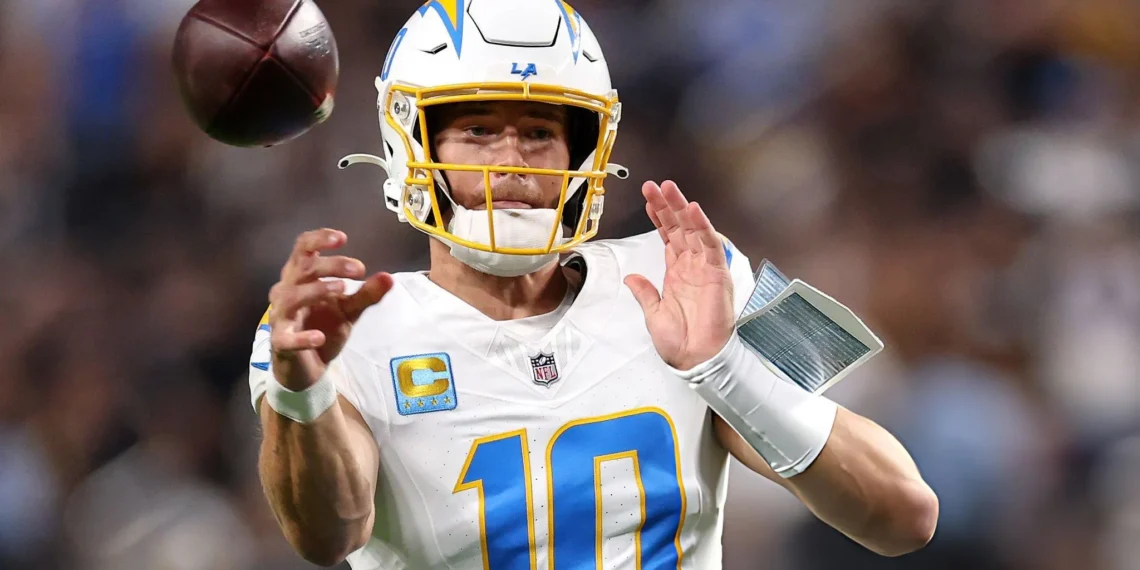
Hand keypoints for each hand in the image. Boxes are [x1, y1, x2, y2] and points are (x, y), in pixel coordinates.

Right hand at [268, 229, 392, 390]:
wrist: (309, 365)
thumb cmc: (323, 326)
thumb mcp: (350, 309)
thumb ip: (367, 294)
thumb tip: (389, 277)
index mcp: (301, 276)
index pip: (303, 248)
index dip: (319, 239)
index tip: (342, 238)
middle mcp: (287, 290)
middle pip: (303, 268)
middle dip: (331, 265)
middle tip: (359, 269)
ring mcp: (281, 315)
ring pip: (291, 296)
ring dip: (317, 290)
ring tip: (343, 290)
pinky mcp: (281, 341)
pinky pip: (287, 337)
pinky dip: (302, 337)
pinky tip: (319, 337)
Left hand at [625, 181, 734, 370]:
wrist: (695, 358)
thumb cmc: (679, 341)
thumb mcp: (652, 313)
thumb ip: (644, 292)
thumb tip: (631, 278)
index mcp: (677, 272)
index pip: (668, 237)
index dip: (659, 217)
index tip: (649, 199)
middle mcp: (692, 265)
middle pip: (679, 227)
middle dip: (667, 205)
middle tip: (655, 185)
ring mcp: (705, 267)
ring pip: (694, 229)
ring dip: (682, 208)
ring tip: (669, 188)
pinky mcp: (718, 273)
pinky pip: (711, 244)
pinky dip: (703, 226)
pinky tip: (693, 209)